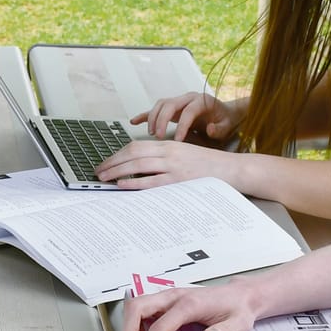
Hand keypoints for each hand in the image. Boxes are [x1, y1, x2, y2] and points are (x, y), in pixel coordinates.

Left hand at [96, 138, 245, 190]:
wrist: (232, 170)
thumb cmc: (208, 167)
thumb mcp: (183, 157)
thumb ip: (164, 160)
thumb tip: (141, 170)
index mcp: (169, 145)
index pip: (136, 146)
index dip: (117, 154)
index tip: (106, 162)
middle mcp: (169, 152)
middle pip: (133, 153)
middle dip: (112, 162)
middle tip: (98, 172)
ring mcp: (174, 166)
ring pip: (138, 164)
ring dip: (117, 171)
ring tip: (103, 178)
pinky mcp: (179, 180)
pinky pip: (151, 180)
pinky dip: (134, 182)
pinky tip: (122, 185)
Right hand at [122, 282, 260, 330]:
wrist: (241, 296)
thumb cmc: (238, 309)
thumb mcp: (239, 323)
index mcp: (189, 304)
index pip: (159, 326)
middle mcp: (175, 296)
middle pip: (136, 307)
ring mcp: (169, 296)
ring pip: (135, 305)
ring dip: (132, 326)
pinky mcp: (167, 300)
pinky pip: (143, 307)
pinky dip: (138, 322)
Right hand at [131, 90, 236, 142]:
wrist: (224, 113)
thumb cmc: (224, 119)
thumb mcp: (226, 125)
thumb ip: (219, 128)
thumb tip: (209, 128)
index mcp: (202, 100)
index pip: (188, 111)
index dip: (181, 125)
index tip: (178, 139)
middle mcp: (188, 98)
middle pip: (170, 104)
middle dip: (161, 120)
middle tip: (158, 136)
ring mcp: (179, 101)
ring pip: (161, 105)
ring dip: (153, 118)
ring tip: (151, 133)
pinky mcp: (172, 107)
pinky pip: (156, 109)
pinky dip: (145, 115)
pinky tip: (135, 121)